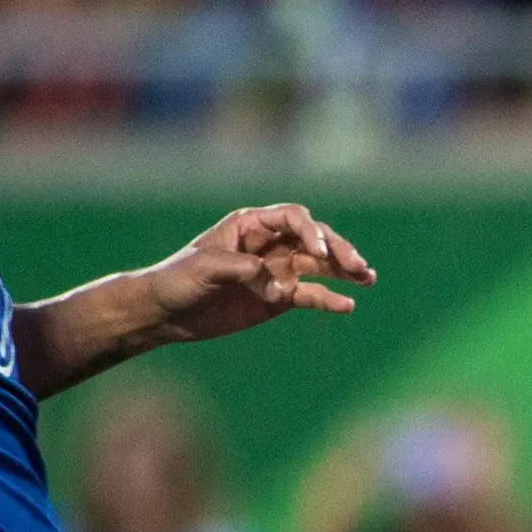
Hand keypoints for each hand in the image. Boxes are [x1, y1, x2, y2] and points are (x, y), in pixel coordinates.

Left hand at [136, 205, 373, 345]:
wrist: (164, 312)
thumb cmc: (177, 279)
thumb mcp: (205, 267)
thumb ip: (242, 267)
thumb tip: (279, 285)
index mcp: (250, 225)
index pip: (293, 218)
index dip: (310, 232)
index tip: (318, 252)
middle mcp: (269, 244)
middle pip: (314, 240)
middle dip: (338, 251)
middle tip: (358, 267)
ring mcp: (277, 271)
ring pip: (320, 267)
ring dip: (344, 271)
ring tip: (367, 279)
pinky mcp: (279, 298)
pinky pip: (311, 296)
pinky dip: (330, 300)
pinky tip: (347, 306)